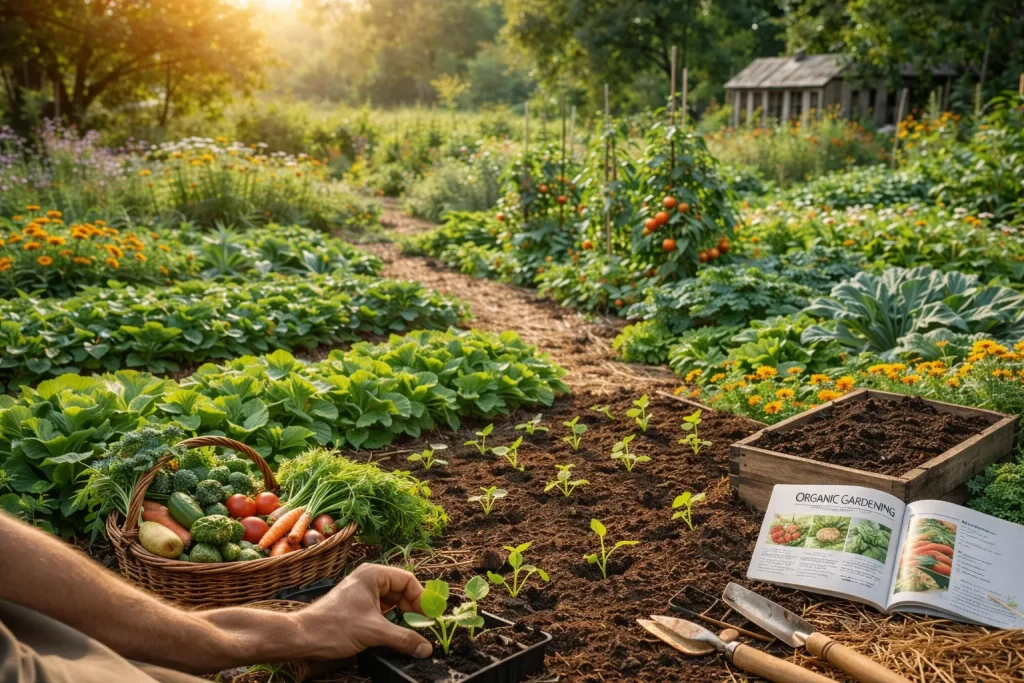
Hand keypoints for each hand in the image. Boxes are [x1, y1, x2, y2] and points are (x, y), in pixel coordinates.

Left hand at [297, 564, 432, 660]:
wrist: (303, 637)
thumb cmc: (334, 627)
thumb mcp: (375, 632)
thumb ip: (404, 638)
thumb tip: (426, 648)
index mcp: (373, 575)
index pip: (408, 580)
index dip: (421, 598)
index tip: (429, 617)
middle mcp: (368, 579)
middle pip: (401, 590)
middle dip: (413, 609)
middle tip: (422, 627)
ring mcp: (362, 592)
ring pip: (392, 601)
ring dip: (402, 616)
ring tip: (410, 632)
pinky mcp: (357, 606)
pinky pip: (381, 609)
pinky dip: (391, 620)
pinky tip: (394, 634)